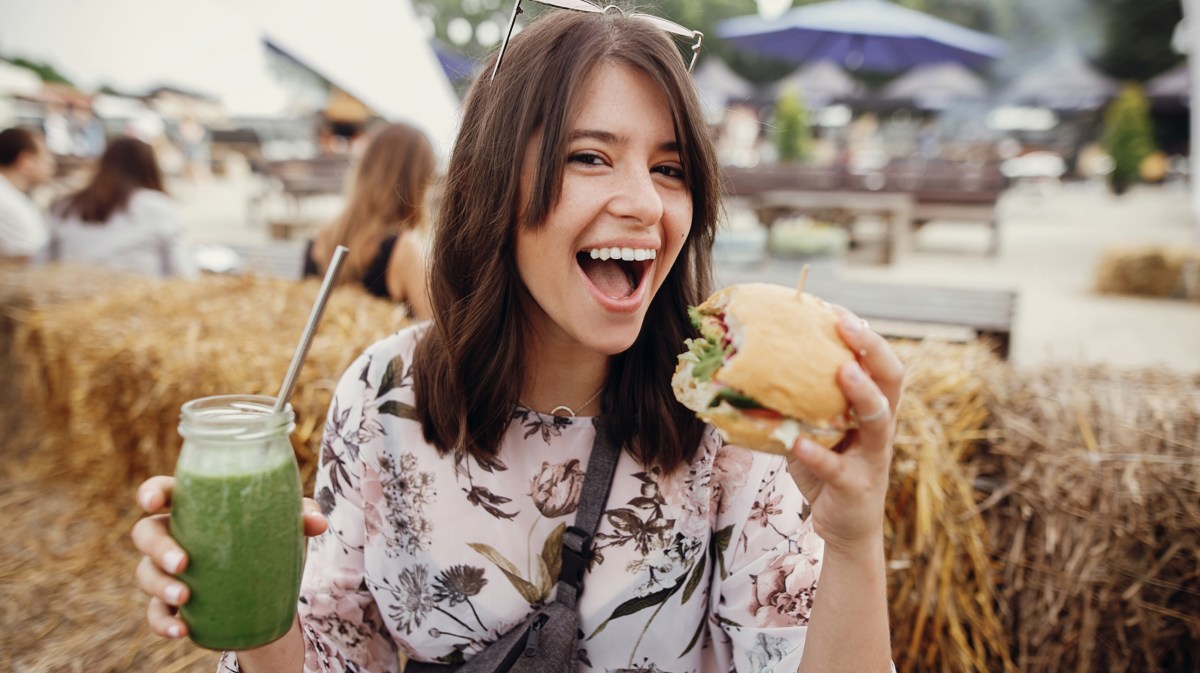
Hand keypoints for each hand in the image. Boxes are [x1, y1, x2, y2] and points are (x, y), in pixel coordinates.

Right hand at [131, 476, 328, 639]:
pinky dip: (164, 622)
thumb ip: (301, 514)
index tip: (150, 501)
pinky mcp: (172, 603)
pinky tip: (182, 628)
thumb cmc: (269, 542)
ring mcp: (169, 571)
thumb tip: (317, 521)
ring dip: (161, 585)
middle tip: (183, 562)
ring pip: (146, 574)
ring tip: (186, 597)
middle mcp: (175, 536)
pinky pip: (156, 613)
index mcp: (195, 508)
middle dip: (159, 547)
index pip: (164, 492)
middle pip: (147, 533)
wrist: (269, 593)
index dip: (151, 492)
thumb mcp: (286, 526)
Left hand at [785, 311, 901, 551]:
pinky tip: (799, 442)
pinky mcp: (855, 487)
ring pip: (879, 421)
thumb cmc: (827, 470)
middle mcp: (880, 429)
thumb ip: (795, 403)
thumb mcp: (813, 430)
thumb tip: (751, 369)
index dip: (864, 336)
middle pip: (892, 381)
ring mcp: (872, 458)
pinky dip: (818, 453)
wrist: (845, 529)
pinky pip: (838, 468)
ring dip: (862, 393)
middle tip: (848, 324)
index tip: (837, 309)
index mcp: (873, 409)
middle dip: (873, 349)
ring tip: (843, 371)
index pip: (879, 363)